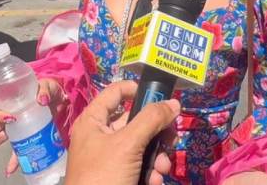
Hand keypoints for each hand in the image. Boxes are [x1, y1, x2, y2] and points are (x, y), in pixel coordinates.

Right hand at [0, 78, 67, 176]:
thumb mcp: (47, 86)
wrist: (60, 97)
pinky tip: (9, 170)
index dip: (0, 115)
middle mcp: (11, 117)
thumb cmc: (49, 88)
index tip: (9, 119)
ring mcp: (18, 128)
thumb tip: (42, 100)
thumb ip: (45, 91)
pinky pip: (18, 150)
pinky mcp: (27, 136)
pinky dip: (14, 161)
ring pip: (0, 140)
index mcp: (12, 103)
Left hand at [65, 80, 179, 184]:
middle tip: (170, 139)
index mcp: (94, 120)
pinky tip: (154, 182)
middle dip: (157, 133)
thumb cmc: (103, 176)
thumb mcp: (127, 144)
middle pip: (136, 121)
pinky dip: (151, 173)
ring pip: (143, 146)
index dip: (139, 90)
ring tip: (161, 169)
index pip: (116, 92)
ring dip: (158, 157)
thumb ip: (151, 119)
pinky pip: (141, 166)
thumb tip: (173, 103)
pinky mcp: (120, 176)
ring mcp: (111, 158)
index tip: (162, 97)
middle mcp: (101, 135)